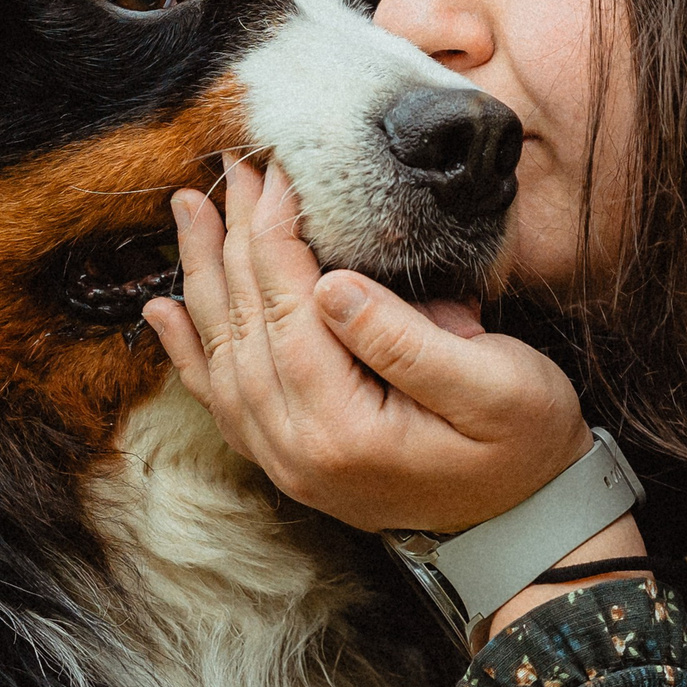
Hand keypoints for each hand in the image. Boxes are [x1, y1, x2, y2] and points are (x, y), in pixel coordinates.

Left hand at [140, 157, 599, 534]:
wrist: (524, 522)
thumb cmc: (524, 443)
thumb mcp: (496, 386)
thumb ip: (407, 342)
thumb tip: (330, 286)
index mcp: (346, 430)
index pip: (290, 311)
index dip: (276, 233)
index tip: (276, 169)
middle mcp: (298, 451)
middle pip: (247, 325)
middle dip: (235, 236)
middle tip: (231, 164)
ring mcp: (285, 461)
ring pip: (223, 354)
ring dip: (203, 276)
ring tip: (189, 208)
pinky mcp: (287, 459)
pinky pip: (221, 399)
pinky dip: (189, 350)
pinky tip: (162, 309)